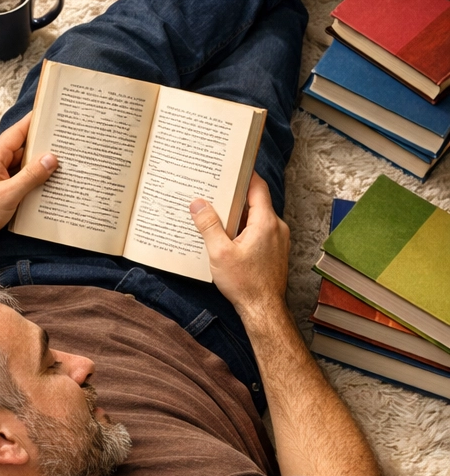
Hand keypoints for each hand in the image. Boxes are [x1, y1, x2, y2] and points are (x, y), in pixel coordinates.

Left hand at [0, 112, 57, 248]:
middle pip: (21, 147)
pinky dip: (27, 177)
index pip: (18, 131)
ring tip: (60, 164)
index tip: (51, 113)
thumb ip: (31, 175)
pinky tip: (43, 183)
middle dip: (41, 146)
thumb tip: (51, 158)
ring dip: (35, 165)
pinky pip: (14, 175)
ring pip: (19, 162)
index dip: (35, 121)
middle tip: (65, 143)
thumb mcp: (9, 194)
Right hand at [189, 172, 289, 317]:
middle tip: (215, 189)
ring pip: (257, 217)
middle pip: (256, 201)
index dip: (245, 174)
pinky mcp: (275, 251)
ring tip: (217, 214)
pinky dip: (244, 228)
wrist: (263, 309)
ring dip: (239, 214)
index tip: (233, 166)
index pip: (257, 187)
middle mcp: (276, 227)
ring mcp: (278, 240)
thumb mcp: (219, 253)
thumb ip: (208, 225)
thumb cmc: (245, 284)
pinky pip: (259, 231)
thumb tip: (198, 203)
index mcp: (265, 222)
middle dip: (235, 196)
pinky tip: (228, 237)